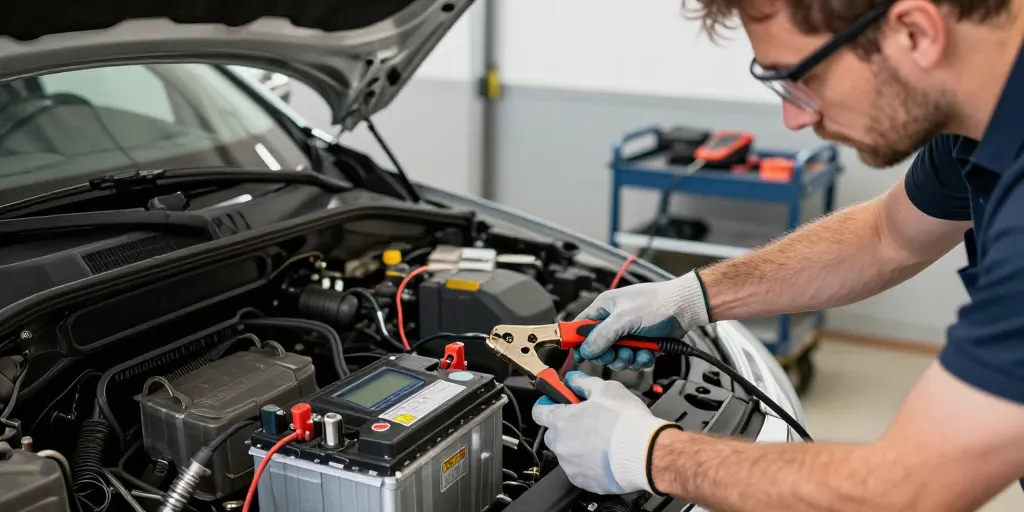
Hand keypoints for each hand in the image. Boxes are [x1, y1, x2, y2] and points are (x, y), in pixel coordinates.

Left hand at [532, 371, 679, 494]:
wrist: (644, 454)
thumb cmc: (625, 421)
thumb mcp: (606, 389)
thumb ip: (583, 383)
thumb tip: (572, 379)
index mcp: (561, 421)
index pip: (538, 411)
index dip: (548, 405)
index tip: (559, 403)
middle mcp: (561, 445)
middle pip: (553, 434)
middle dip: (565, 428)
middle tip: (587, 421)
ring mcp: (571, 466)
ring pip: (567, 453)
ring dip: (578, 447)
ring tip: (602, 441)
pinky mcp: (584, 482)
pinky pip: (580, 470)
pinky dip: (589, 464)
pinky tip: (606, 456)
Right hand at [575, 270, 709, 369]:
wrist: (685, 308)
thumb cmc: (656, 303)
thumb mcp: (624, 318)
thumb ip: (602, 336)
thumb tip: (586, 351)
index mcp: (604, 309)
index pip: (580, 327)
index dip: (576, 342)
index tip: (576, 357)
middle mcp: (614, 322)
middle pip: (598, 348)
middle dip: (609, 355)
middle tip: (617, 353)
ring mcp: (628, 335)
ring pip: (616, 358)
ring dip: (626, 359)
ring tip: (637, 352)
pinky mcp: (641, 345)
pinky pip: (633, 360)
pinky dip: (641, 360)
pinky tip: (649, 353)